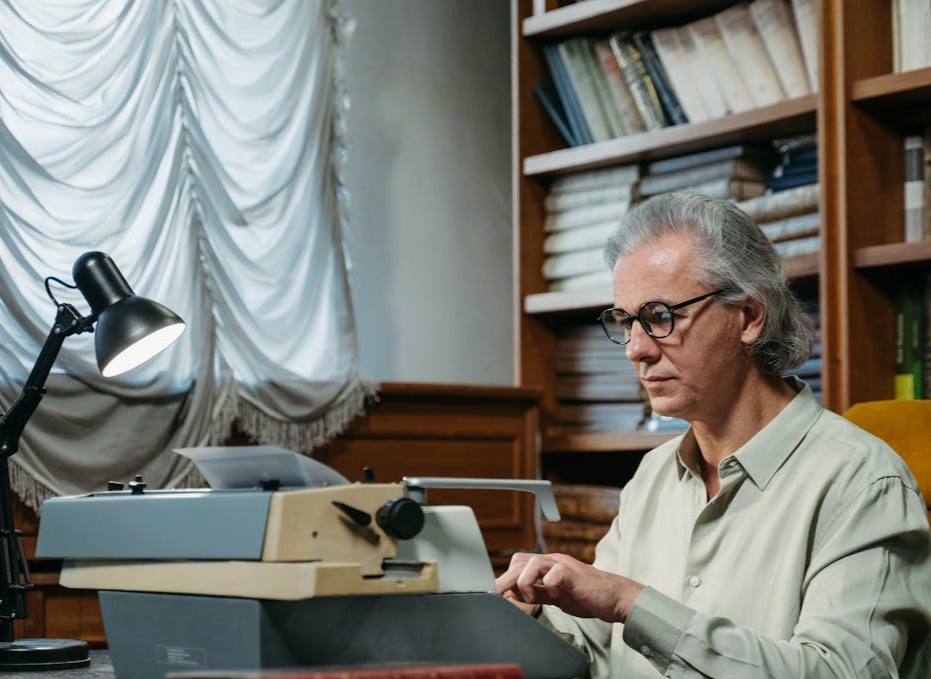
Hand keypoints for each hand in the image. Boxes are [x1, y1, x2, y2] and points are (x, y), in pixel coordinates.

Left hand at [495, 552, 643, 622]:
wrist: (616, 599)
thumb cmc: (588, 597)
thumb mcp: (556, 597)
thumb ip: (537, 593)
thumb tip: (514, 596)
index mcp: (549, 566)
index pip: (519, 564)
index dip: (506, 578)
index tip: (495, 594)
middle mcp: (554, 561)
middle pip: (521, 561)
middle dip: (506, 580)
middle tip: (496, 596)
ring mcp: (564, 565)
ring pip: (533, 562)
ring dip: (524, 581)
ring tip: (528, 598)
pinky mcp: (574, 574)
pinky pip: (554, 573)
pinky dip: (547, 584)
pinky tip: (551, 595)